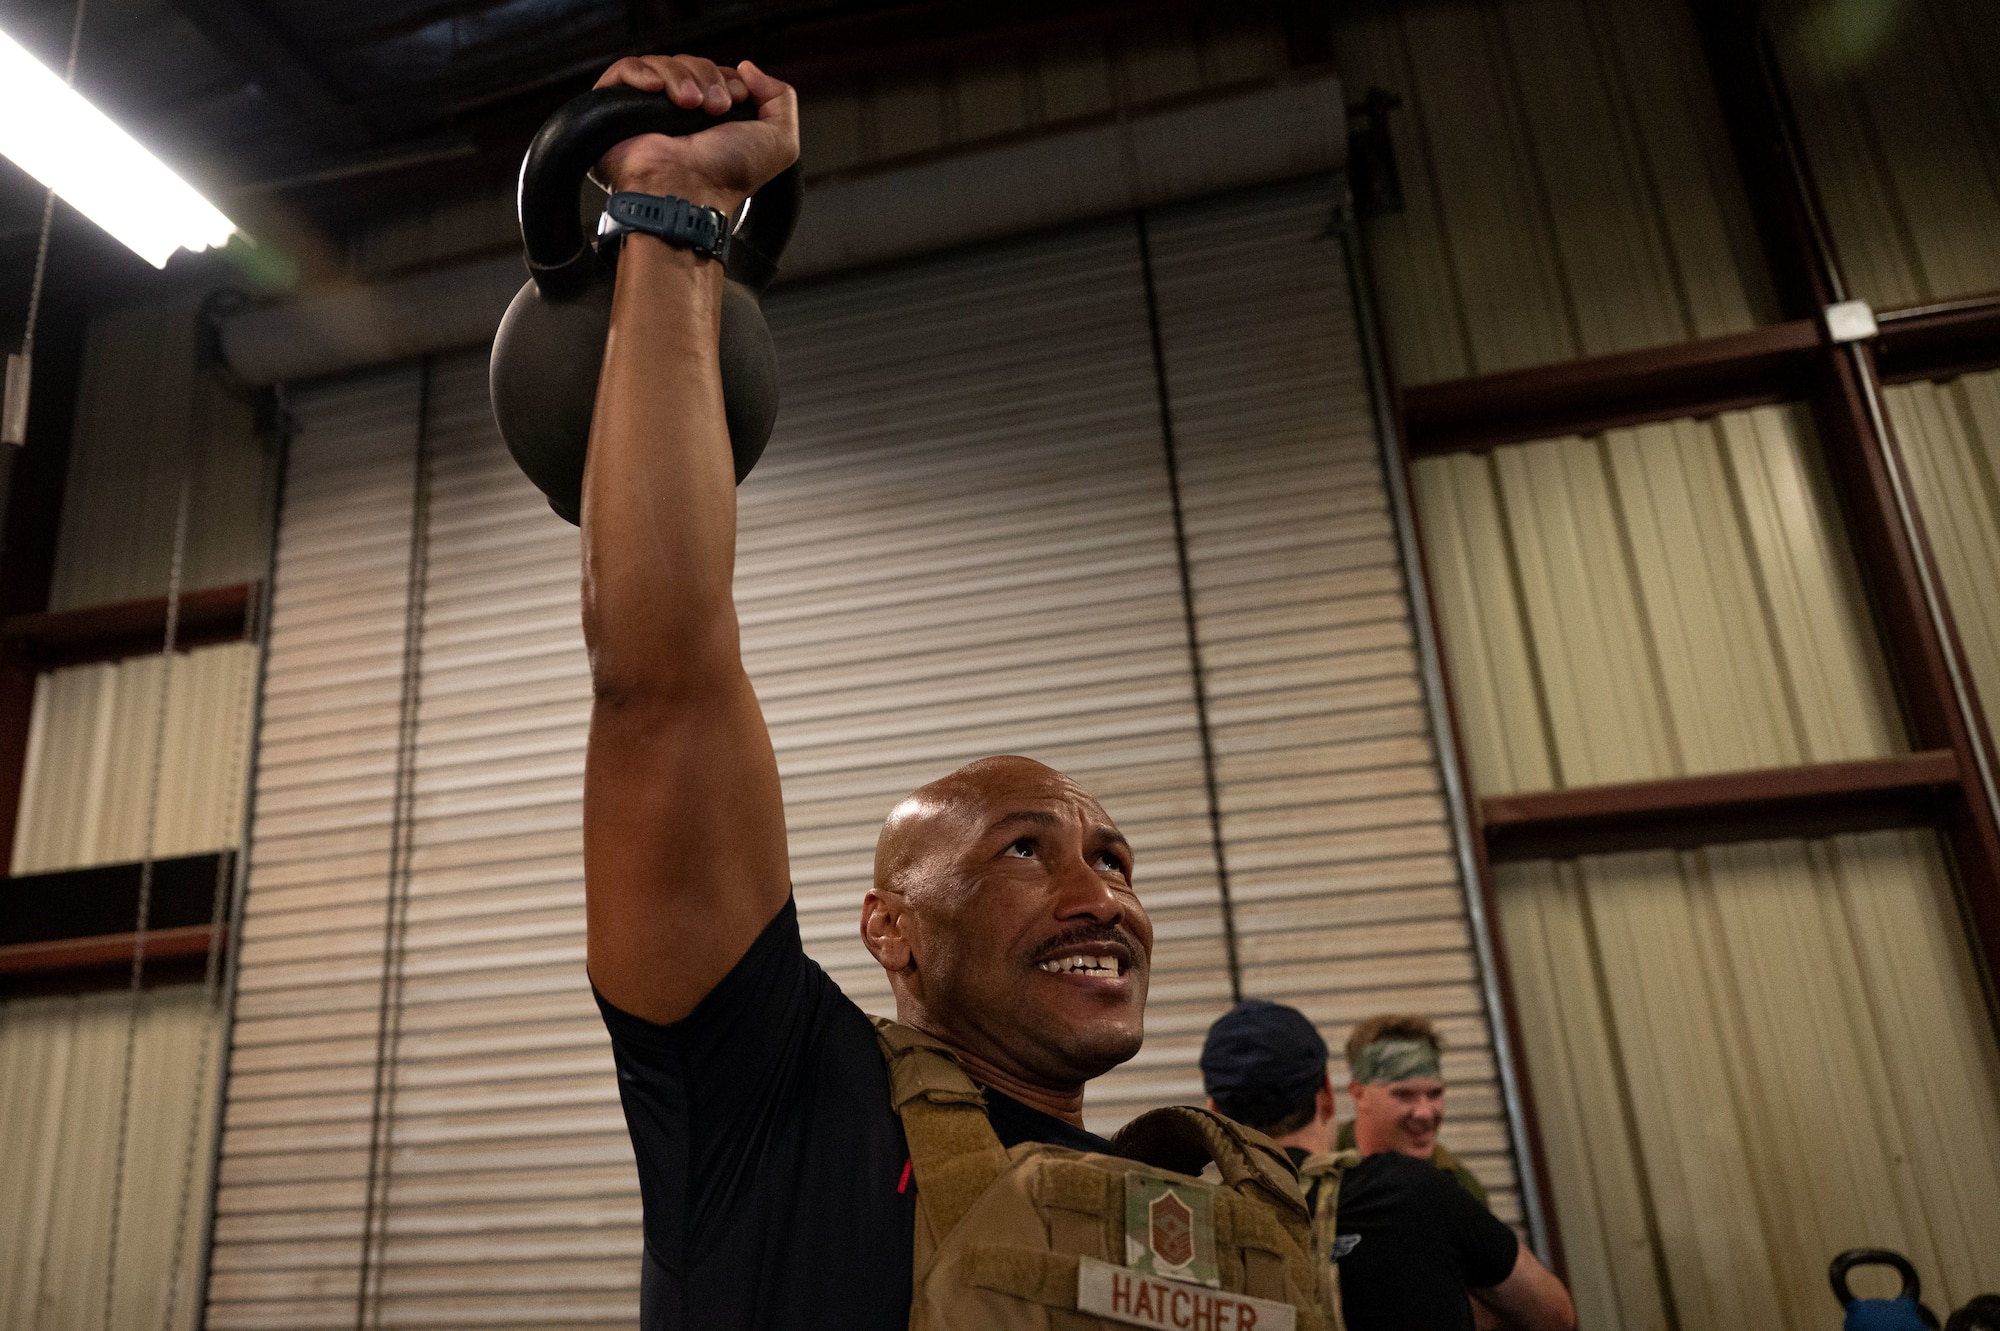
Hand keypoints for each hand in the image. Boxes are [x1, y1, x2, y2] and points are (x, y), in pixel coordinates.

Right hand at [592, 54, 798, 211]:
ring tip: (690, 105)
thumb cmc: (727, 177)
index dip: (726, 78)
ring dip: (681, 76)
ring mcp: (644, 112)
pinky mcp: (615, 111)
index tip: (735, 100)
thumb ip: (781, 98)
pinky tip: (657, 91)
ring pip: (660, 63)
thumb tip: (747, 68)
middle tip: (715, 107)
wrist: (687, 193)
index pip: (712, 73)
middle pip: (688, 63)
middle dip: (707, 76)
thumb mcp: (779, 141)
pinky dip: (643, 73)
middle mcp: (676, 114)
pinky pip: (624, 70)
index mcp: (708, 119)